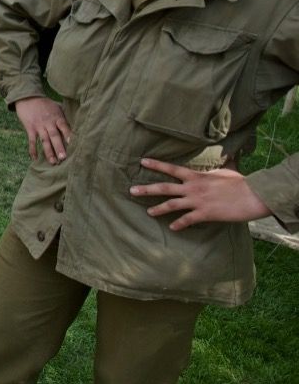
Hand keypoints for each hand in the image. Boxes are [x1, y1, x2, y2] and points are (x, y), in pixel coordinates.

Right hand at [14, 96, 71, 163]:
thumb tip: (76, 126)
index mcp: (57, 117)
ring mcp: (39, 126)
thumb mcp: (56, 107)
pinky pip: (31, 141)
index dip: (68, 135)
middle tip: (63, 158)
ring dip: (49, 152)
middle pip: (54, 136)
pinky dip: (33, 150)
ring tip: (53, 162)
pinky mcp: (30, 128)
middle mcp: (48, 122)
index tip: (73, 143)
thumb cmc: (44, 103)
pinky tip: (35, 159)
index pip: (64, 126)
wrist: (27, 97)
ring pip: (44, 140)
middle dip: (59, 147)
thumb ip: (63, 117)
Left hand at [130, 157, 271, 230]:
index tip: (142, 161)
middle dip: (147, 189)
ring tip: (148, 212)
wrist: (253, 195)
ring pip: (172, 205)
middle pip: (164, 187)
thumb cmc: (241, 182)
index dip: (156, 164)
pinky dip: (179, 224)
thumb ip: (222, 165)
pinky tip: (172, 227)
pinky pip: (187, 220)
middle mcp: (193, 188)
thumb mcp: (227, 171)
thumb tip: (229, 155)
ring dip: (158, 208)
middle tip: (131, 191)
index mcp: (196, 176)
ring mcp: (198, 201)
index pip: (171, 168)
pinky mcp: (205, 214)